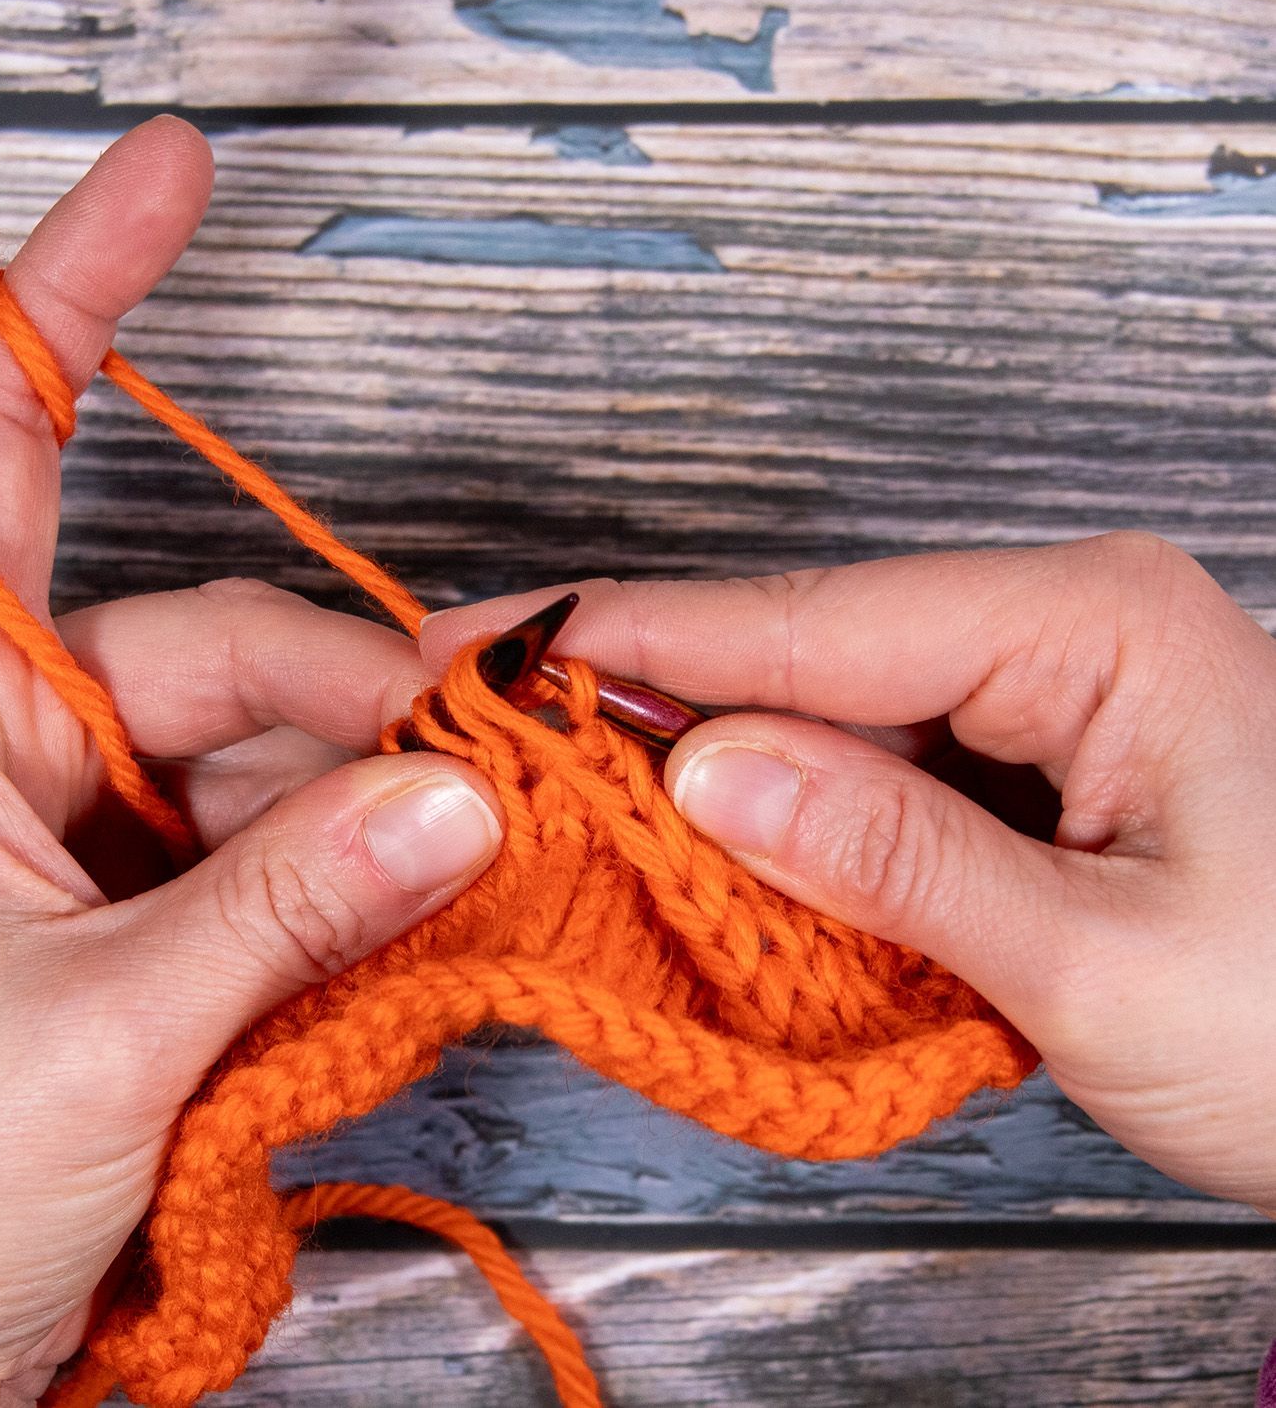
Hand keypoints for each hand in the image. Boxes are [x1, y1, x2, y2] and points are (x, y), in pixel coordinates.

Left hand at [0, 116, 502, 1405]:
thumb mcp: (96, 1035)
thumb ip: (287, 905)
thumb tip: (452, 802)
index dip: (73, 295)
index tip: (171, 175)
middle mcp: (29, 750)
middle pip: (228, 646)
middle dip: (364, 700)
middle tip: (489, 767)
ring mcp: (108, 838)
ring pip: (286, 759)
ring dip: (385, 807)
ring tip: (477, 866)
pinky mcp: (168, 919)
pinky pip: (298, 850)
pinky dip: (372, 875)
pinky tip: (432, 910)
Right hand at [423, 539, 1275, 1219]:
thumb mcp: (1099, 964)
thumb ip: (892, 860)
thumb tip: (703, 770)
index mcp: (1088, 625)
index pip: (812, 623)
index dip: (633, 643)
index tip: (486, 652)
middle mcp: (1059, 621)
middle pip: (806, 649)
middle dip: (653, 697)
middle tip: (494, 724)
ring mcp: (1045, 683)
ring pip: (831, 709)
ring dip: (715, 762)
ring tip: (568, 786)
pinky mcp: (1031, 753)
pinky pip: (878, 762)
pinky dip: (789, 808)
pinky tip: (702, 832)